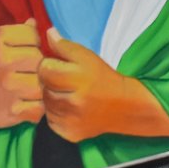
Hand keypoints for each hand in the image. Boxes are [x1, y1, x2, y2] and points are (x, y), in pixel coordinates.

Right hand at [0, 18, 44, 126]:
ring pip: (43, 82)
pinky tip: (29, 102)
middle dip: (40, 66)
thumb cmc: (4, 67)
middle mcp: (0, 62)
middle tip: (28, 72)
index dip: (34, 44)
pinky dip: (39, 105)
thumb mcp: (7, 45)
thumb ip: (24, 32)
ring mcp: (6, 86)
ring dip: (42, 86)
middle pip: (40, 59)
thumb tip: (33, 21)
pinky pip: (41, 104)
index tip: (22, 51)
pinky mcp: (13, 109)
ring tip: (31, 86)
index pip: (33, 36)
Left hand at [38, 28, 168, 142]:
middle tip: (65, 81)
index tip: (60, 66)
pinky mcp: (70, 134)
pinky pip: (51, 121)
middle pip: (43, 88)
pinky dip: (57, 114)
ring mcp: (71, 120)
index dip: (49, 65)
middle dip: (51, 82)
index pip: (44, 69)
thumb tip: (48, 33)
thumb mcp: (88, 57)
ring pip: (46, 106)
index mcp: (78, 78)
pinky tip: (70, 108)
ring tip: (68, 94)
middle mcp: (74, 101)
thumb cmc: (104, 78)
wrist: (125, 106)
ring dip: (52, 99)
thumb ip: (65, 46)